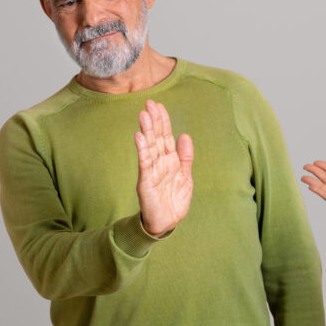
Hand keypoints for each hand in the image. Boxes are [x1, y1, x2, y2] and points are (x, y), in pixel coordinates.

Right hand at [134, 100, 193, 236]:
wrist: (166, 223)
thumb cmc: (174, 201)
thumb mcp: (186, 177)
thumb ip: (186, 157)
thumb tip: (185, 135)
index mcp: (170, 160)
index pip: (165, 136)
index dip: (163, 121)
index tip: (159, 105)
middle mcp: (159, 162)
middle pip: (156, 137)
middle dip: (154, 120)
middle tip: (149, 102)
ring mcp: (151, 171)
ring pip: (149, 147)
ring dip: (146, 130)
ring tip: (143, 114)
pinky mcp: (145, 181)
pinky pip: (144, 163)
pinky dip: (142, 149)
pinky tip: (139, 136)